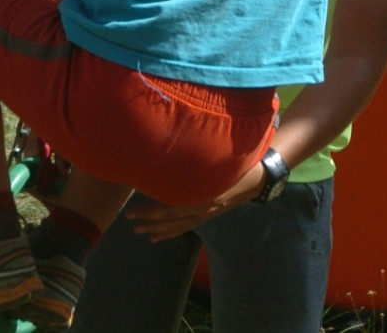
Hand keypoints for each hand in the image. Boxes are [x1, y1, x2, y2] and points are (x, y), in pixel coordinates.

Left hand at [126, 160, 263, 240]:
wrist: (257, 178)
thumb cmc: (235, 163)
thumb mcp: (215, 160)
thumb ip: (196, 160)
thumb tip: (170, 151)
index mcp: (202, 196)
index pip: (171, 208)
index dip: (150, 210)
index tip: (132, 209)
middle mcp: (203, 209)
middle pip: (170, 219)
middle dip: (149, 220)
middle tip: (129, 220)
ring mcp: (205, 214)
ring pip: (177, 226)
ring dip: (157, 229)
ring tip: (139, 231)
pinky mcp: (207, 214)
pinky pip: (185, 227)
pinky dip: (170, 232)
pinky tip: (157, 236)